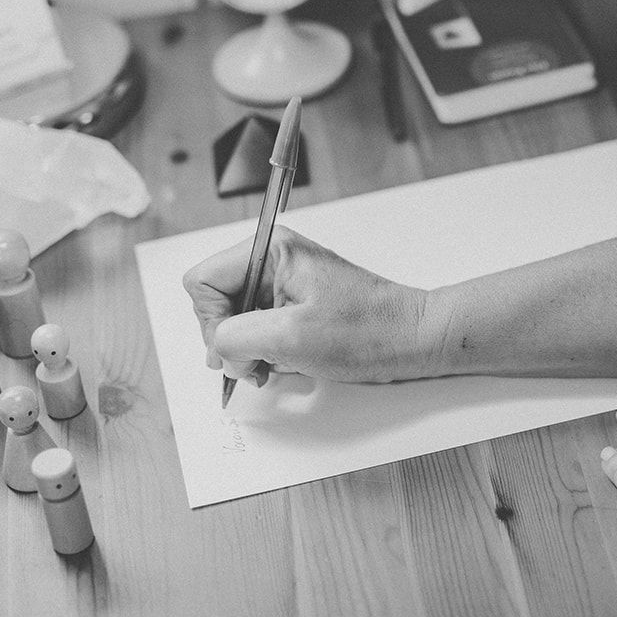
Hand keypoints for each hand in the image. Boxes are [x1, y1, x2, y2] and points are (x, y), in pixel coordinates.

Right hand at [182, 228, 438, 384]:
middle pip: (215, 301)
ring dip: (248, 350)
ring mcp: (285, 282)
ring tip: (274, 365)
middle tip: (255, 364)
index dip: (210, 321)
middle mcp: (274, 260)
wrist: (414, 339)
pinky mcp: (296, 304)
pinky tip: (285, 362)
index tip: (235, 348)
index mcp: (272, 250)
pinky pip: (259, 328)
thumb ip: (236, 337)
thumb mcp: (290, 337)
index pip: (202, 280)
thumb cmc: (368, 332)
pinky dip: (264, 351)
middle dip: (229, 340)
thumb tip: (216, 348)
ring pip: (235, 319)